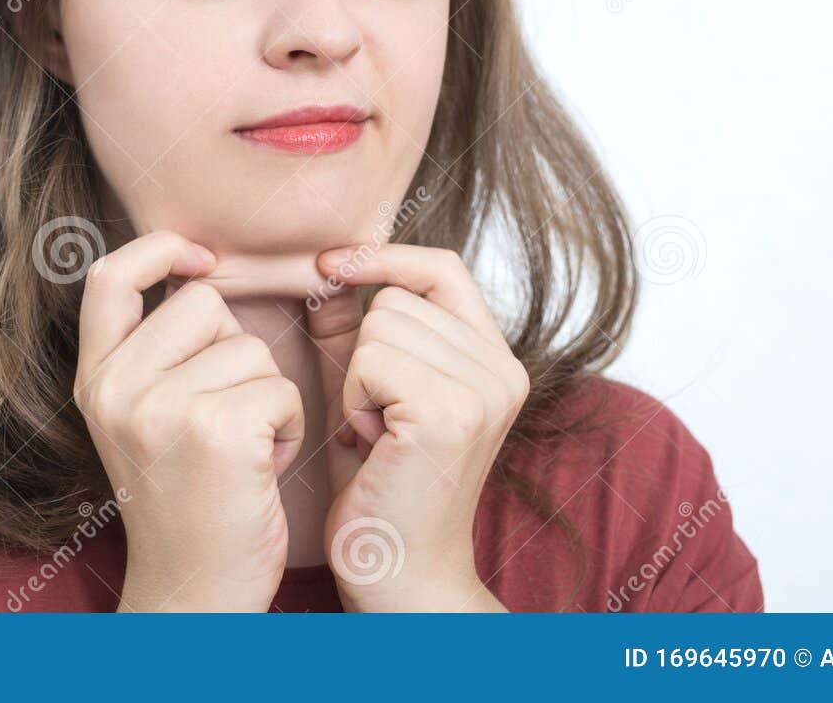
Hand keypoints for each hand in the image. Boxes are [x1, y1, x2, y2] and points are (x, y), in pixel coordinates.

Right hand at [73, 230, 305, 611]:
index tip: (202, 260)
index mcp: (94, 382)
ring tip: (242, 450)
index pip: (108, 276)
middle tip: (224, 417)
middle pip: (202, 304)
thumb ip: (153, 355)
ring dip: (265, 395)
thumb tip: (199, 275)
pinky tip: (262, 467)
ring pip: (249, 348)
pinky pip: (278, 388)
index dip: (158, 249)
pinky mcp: (214, 430)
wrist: (195, 593)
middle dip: (234, 351)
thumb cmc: (187, 503)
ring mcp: (161, 409)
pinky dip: (286, 426)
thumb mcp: (141, 421)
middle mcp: (116, 390)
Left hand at [308, 243, 527, 610]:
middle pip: (397, 299)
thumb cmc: (378, 488)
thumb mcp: (369, 394)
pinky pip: (369, 359)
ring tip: (376, 434)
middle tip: (376, 420)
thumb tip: (329, 268)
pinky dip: (353, 400)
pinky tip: (370, 444)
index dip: (385, 258)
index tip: (329, 266)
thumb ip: (356, 332)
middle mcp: (504, 369)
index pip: (442, 267)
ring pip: (379, 326)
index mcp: (496, 360)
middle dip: (364, 354)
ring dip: (356, 381)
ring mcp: (483, 389)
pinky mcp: (451, 412)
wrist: (399, 575)